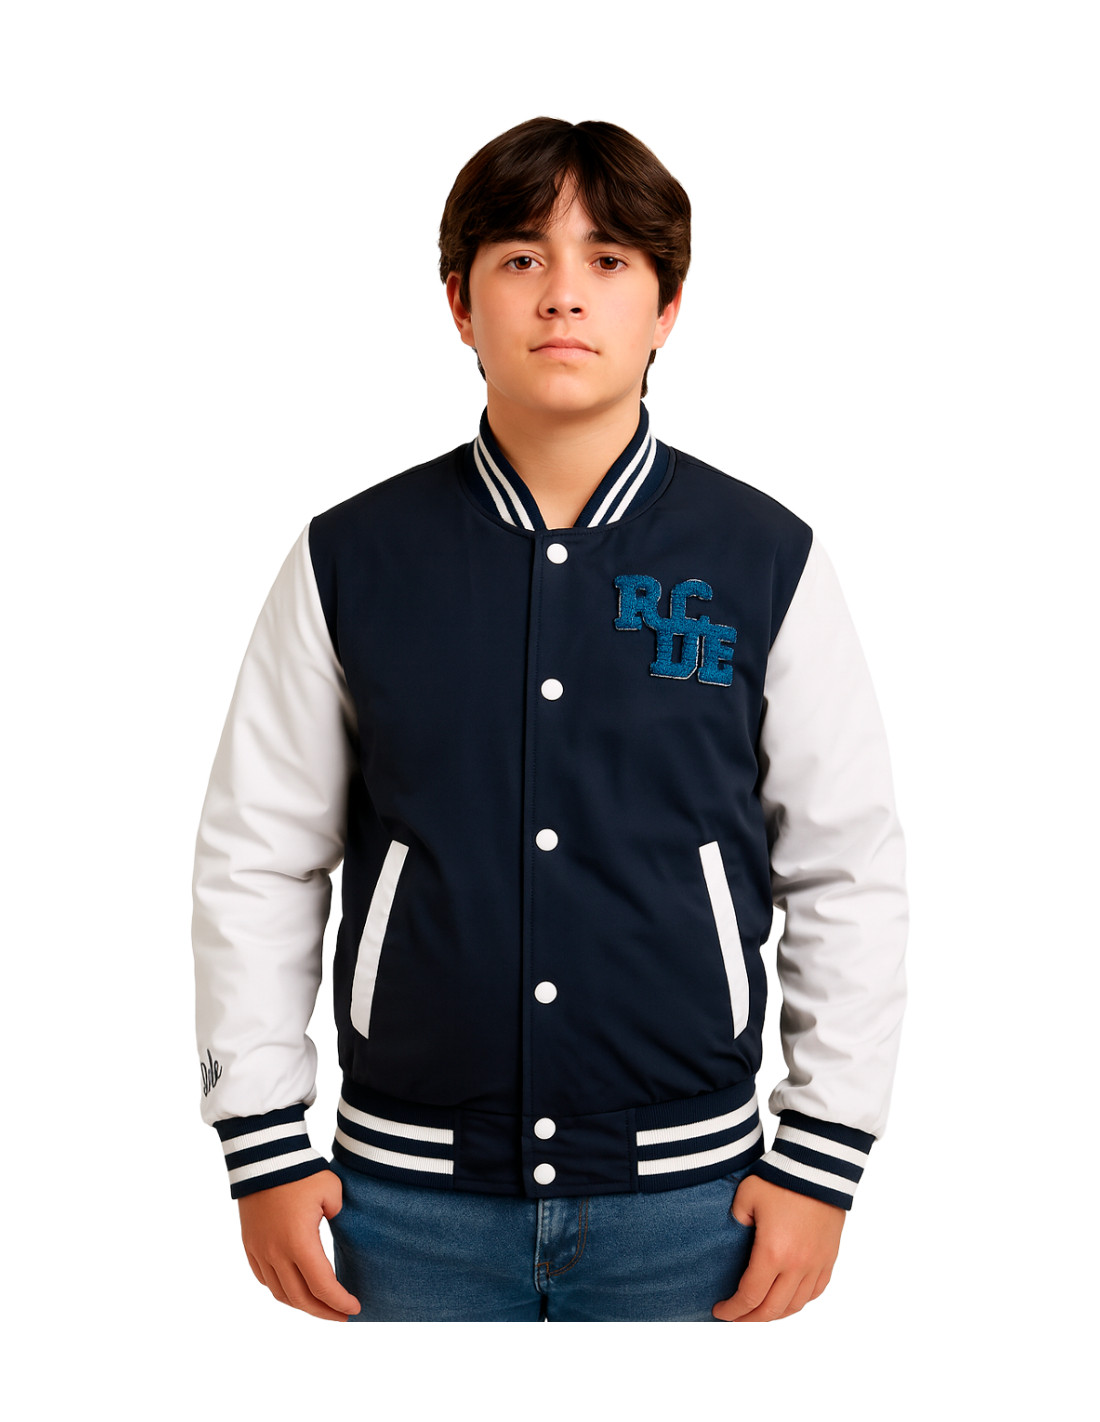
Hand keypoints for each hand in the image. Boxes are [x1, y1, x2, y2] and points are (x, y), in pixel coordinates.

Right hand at [238, 1169, 361, 1320]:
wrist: (263, 1158)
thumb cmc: (300, 1172)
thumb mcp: (332, 1191)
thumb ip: (340, 1215)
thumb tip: (339, 1226)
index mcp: (299, 1243)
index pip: (322, 1286)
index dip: (340, 1302)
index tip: (355, 1308)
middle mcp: (276, 1253)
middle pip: (300, 1299)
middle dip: (324, 1312)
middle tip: (342, 1315)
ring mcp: (259, 1251)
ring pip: (280, 1293)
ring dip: (302, 1305)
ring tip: (320, 1306)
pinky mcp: (250, 1245)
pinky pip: (264, 1279)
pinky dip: (281, 1290)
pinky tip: (294, 1289)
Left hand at [712, 1174, 844, 1321]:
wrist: (818, 1168)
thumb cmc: (780, 1179)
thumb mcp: (746, 1195)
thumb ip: (736, 1219)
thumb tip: (736, 1233)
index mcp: (772, 1253)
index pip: (750, 1297)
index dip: (733, 1310)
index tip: (720, 1312)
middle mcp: (796, 1266)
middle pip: (772, 1309)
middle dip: (749, 1319)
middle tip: (735, 1317)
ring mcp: (816, 1264)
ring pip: (795, 1305)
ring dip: (775, 1314)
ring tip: (759, 1311)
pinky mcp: (829, 1258)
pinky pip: (815, 1292)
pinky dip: (799, 1302)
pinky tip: (787, 1299)